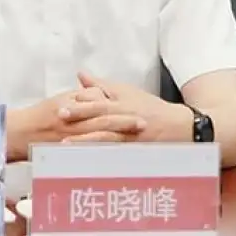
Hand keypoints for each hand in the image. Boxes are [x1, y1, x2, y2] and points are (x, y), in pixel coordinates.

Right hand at [11, 84, 146, 153]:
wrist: (18, 132)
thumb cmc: (40, 115)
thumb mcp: (60, 99)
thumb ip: (80, 96)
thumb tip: (98, 92)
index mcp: (71, 104)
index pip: (99, 103)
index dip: (119, 106)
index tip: (136, 108)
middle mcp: (71, 120)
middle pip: (103, 120)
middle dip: (124, 121)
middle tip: (143, 123)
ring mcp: (68, 137)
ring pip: (97, 137)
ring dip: (118, 137)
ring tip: (136, 140)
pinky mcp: (65, 152)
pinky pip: (86, 153)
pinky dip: (102, 153)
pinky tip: (116, 156)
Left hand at [57, 72, 189, 143]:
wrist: (175, 126)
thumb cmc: (148, 107)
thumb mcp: (125, 91)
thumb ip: (101, 85)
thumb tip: (80, 75)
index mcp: (120, 103)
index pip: (98, 102)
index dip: (79, 104)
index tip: (60, 106)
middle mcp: (123, 118)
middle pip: (99, 117)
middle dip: (79, 118)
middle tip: (60, 118)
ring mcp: (127, 135)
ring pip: (104, 137)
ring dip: (84, 140)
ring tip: (66, 144)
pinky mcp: (131, 149)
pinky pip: (113, 152)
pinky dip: (99, 155)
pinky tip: (85, 159)